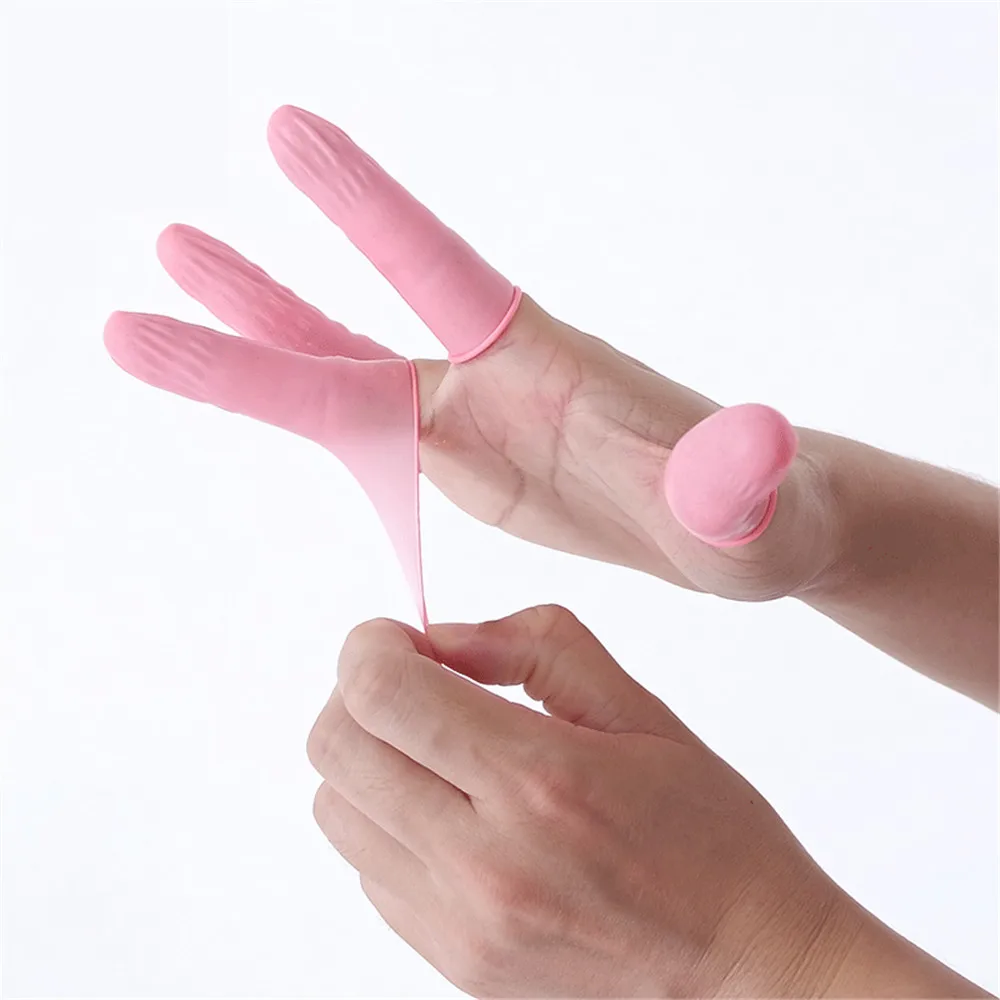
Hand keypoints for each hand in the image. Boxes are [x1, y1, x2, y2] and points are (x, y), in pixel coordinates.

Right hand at [104, 105, 839, 606]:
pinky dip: (298, 409)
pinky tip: (245, 388)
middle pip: (357, 331)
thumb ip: (740, 484)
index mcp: (547, 367)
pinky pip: (363, 436)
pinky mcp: (464, 462)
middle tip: (161, 246)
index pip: (443, 272)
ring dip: (251, 349)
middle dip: (257, 299)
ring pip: (340, 380)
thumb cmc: (761, 514)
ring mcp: (472, 420)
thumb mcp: (757, 508)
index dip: (367, 208)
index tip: (288, 132)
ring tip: (149, 313)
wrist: (742, 534)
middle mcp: (493, 378)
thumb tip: (752, 453)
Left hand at [309, 605, 855, 996]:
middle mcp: (486, 861)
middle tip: (410, 680)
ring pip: (335, 808)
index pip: (383, 693)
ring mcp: (461, 924)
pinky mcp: (454, 962)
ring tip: (432, 745)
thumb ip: (533, 647)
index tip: (395, 635)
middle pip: (335, 748)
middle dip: (356, 691)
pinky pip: (367, 869)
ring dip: (367, 757)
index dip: (370, 646)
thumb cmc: (708, 832)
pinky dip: (386, 819)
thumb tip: (438, 637)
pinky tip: (450, 808)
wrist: (745, 965)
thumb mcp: (640, 709)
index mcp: (540, 780)